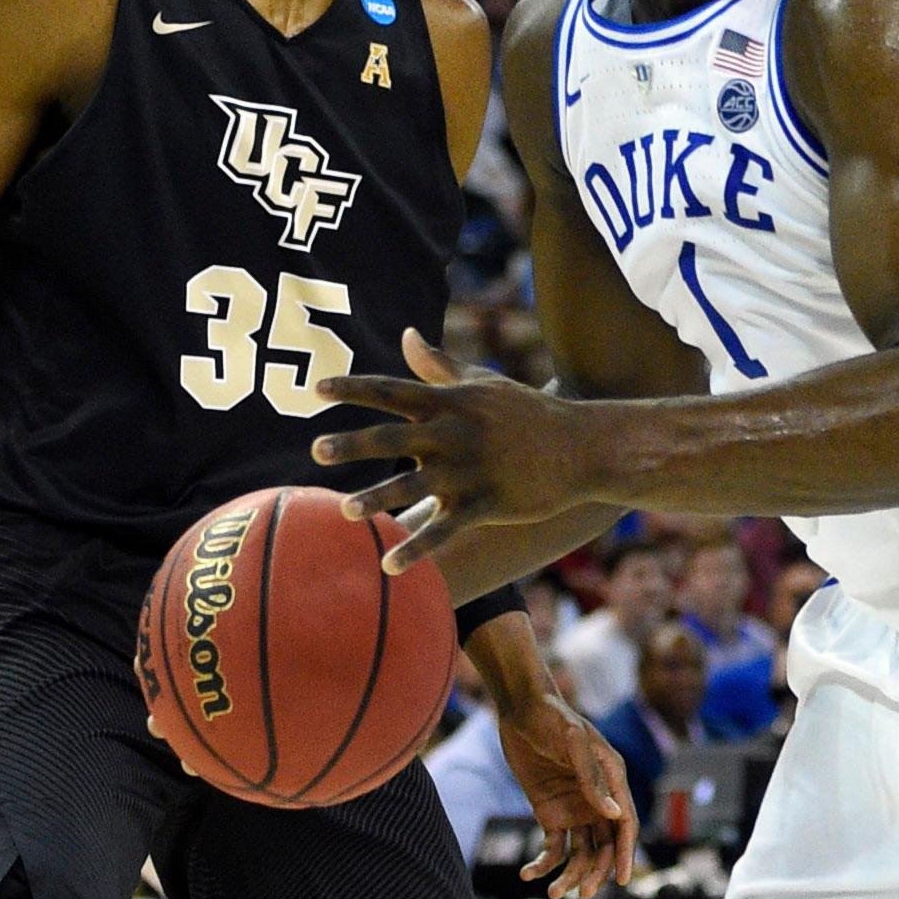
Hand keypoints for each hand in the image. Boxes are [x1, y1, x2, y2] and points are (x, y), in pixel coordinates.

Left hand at [314, 330, 600, 570]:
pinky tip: (389, 564)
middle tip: (317, 451)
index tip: (315, 391)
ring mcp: (468, 471)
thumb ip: (438, 363)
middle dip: (354, 444)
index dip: (353, 389)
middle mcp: (453, 434)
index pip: (392, 390)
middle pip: (393, 438)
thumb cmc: (528, 413)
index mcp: (449, 402)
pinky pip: (445, 529)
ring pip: (414, 486)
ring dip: (378, 498)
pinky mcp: (486, 503)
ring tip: (345, 511)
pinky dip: (418, 548)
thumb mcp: (484, 383)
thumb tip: (406, 334)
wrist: (583, 447)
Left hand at [491, 686, 638, 898]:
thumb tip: (615, 815)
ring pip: (581, 853)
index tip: (622, 879)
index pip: (626, 824)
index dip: (626, 853)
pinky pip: (553, 847)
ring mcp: (575, 808)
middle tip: (580, 893)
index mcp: (613, 780)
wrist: (520, 709)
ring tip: (553, 892)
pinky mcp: (550, 813)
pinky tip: (528, 875)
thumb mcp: (573, 741)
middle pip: (605, 846)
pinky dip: (543, 865)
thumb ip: (592, 777)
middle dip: (596, 872)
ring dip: (571, 874)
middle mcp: (598, 799)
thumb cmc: (552, 717)